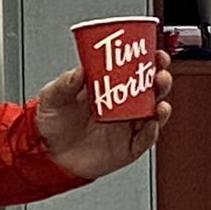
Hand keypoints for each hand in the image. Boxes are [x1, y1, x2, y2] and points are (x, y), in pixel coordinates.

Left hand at [35, 50, 172, 179]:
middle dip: (160, 81)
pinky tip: (151, 124)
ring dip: (161, 106)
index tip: (154, 54)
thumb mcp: (53, 98)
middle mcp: (121, 106)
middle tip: (160, 75)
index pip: (133, 70)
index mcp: (107, 88)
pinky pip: (145, 140)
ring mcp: (126, 127)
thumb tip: (78, 70)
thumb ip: (64, 84)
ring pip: (153, 114)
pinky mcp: (127, 148)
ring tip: (160, 102)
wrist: (49, 155)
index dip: (147, 61)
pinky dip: (151, 133)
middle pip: (150, 91)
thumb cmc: (52, 123)